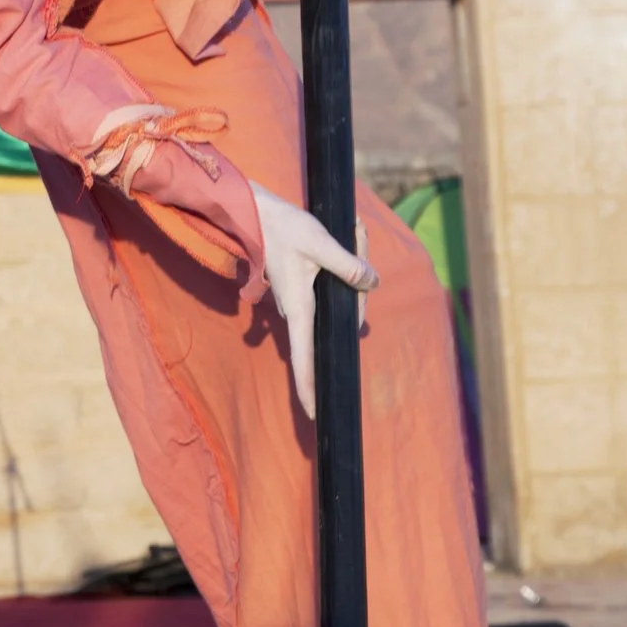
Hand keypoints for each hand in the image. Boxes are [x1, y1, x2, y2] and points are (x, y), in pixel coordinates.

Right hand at [252, 182, 378, 419]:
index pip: (304, 358)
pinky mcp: (301, 291)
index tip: (315, 415)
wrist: (255, 211)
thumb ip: (347, 264)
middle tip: (359, 239)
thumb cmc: (283, 227)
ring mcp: (298, 302)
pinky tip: (349, 248)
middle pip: (337, 326)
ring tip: (353, 235)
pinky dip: (343, 274)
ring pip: (338, 306)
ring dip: (351, 279)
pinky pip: (330, 293)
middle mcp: (298, 311)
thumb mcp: (319, 242)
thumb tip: (372, 284)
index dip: (309, 389)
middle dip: (357, 295)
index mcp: (300, 308)